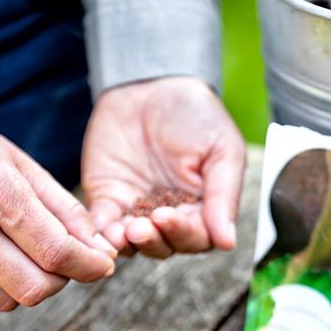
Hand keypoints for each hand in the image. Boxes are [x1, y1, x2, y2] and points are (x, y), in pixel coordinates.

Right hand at [0, 78, 115, 310]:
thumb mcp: (24, 166)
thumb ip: (67, 212)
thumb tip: (103, 253)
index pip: (56, 252)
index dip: (89, 266)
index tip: (103, 265)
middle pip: (33, 289)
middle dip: (59, 280)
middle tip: (61, 260)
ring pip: (4, 301)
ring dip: (24, 283)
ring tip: (17, 250)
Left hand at [82, 77, 245, 257]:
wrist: (152, 83)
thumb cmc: (196, 114)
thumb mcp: (221, 149)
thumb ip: (223, 196)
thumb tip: (228, 242)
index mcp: (202, 208)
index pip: (197, 238)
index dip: (183, 233)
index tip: (168, 216)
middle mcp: (170, 216)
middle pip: (165, 246)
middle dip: (154, 240)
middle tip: (142, 226)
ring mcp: (137, 211)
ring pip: (134, 244)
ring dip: (129, 243)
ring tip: (123, 232)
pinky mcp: (108, 201)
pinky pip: (104, 227)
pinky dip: (102, 234)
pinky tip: (103, 232)